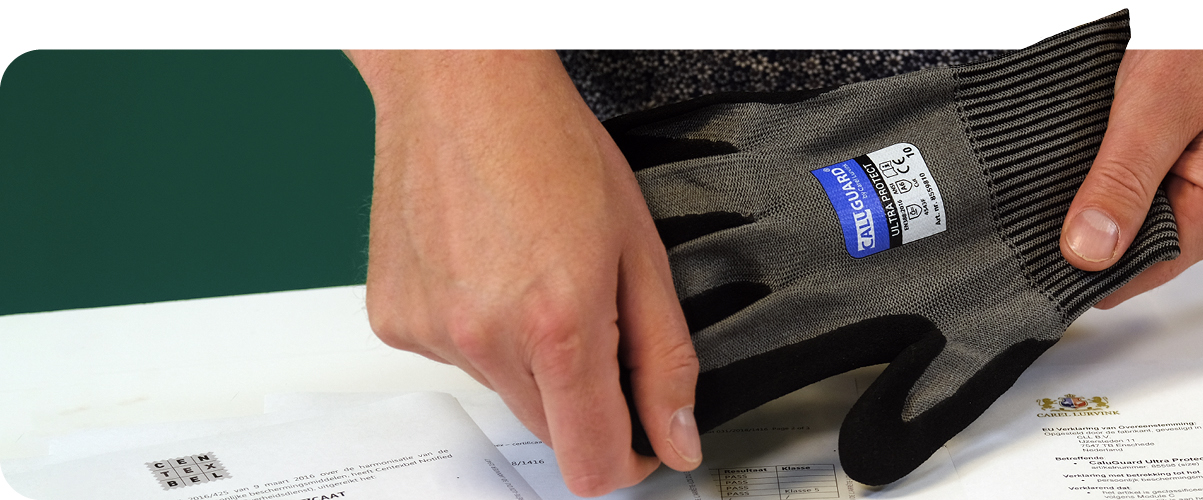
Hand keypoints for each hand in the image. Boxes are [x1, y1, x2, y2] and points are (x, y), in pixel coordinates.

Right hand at [348, 50, 701, 496]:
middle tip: (597, 319)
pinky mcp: (394, 320)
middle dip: (585, 398)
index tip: (644, 439)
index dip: (630, 460)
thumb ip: (664, 358)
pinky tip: (492, 271)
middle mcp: (484, 338)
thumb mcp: (641, 253)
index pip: (592, 463)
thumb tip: (677, 433)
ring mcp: (431, 332)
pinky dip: (481, 331)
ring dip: (530, 358)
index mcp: (557, 326)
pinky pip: (456, 357)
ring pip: (503, 391)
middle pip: (549, 431)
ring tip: (537, 275)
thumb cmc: (550, 148)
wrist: (462, 90)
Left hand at [1059, 50, 1202, 307]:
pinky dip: (1125, 174)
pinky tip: (1112, 147)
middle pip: (1140, 253)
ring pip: (1144, 221)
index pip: (1139, 276)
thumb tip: (1087, 252)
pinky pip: (1155, 192)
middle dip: (1097, 227)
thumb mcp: (1157, 109)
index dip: (1087, 268)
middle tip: (1063, 182)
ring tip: (1091, 154)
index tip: (1043, 247)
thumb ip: (1122, 184)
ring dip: (1110, 196)